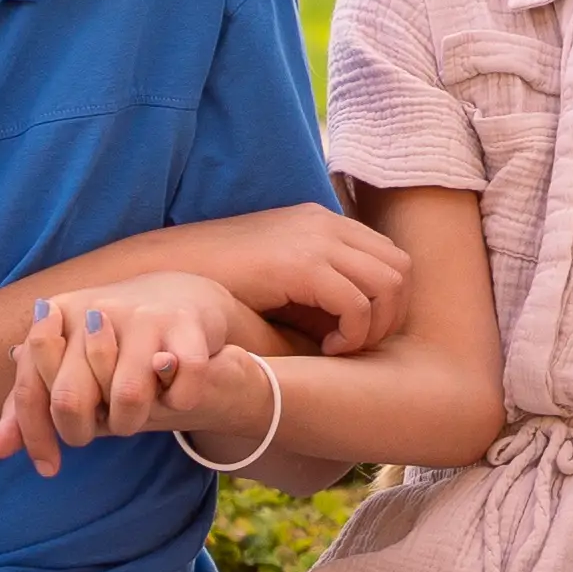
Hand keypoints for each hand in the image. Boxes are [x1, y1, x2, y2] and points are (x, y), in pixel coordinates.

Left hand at [0, 272, 260, 474]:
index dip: (36, 437)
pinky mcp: (186, 326)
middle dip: (80, 432)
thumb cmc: (113, 341)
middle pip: (71, 399)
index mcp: (57, 315)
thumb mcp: (68, 362)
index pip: (32, 390)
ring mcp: (142, 316)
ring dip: (130, 422)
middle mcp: (95, 310)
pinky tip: (176, 398)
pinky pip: (180, 388)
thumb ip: (30, 401)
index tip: (48, 466)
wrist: (180, 296)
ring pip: (128, 398)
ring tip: (134, 415)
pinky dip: (179, 403)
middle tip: (97, 431)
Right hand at [145, 202, 411, 357]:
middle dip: (392, 315)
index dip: (389, 301)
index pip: (390, 256)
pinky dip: (353, 333)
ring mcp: (316, 240)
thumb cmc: (221, 283)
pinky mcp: (302, 264)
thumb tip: (358, 325)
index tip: (359, 332)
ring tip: (341, 348)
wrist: (170, 270)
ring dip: (376, 326)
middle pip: (401, 268)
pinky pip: (357, 303)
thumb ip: (319, 288)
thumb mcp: (279, 277)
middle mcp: (326, 223)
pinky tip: (327, 349)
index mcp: (323, 222)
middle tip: (357, 345)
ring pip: (390, 284)